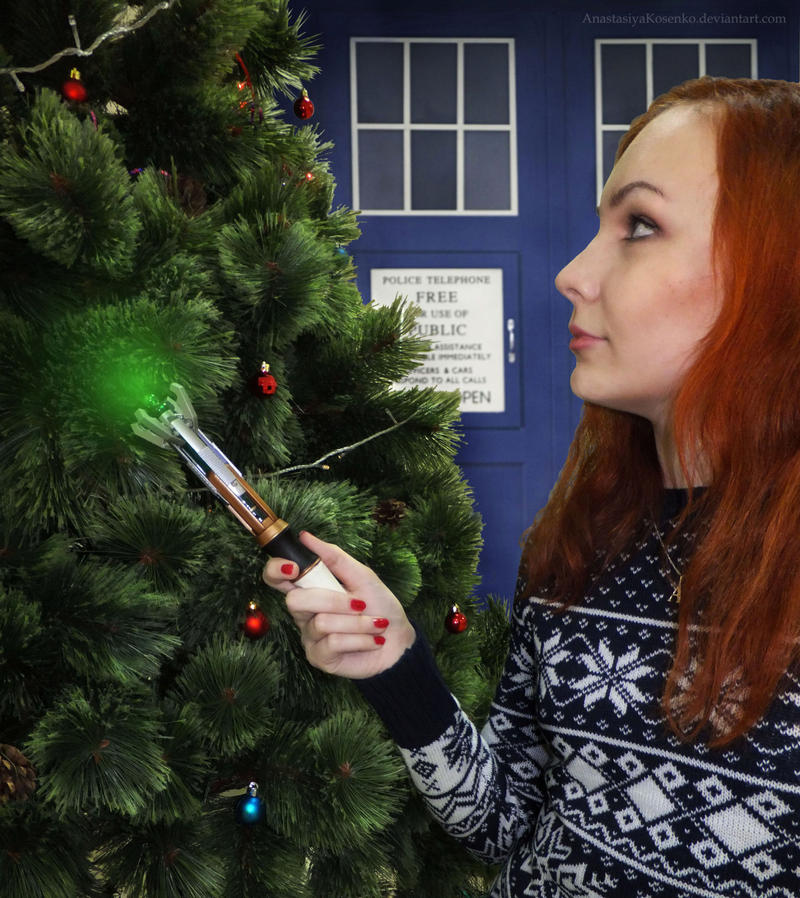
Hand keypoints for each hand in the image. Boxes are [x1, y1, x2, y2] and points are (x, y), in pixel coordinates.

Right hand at [262, 531, 415, 678]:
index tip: (294, 567)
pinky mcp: (319, 657)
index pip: (275, 577)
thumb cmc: (379, 605)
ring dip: (357, 622)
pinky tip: (372, 640)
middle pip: (294, 602)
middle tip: (360, 603)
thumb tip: (304, 536)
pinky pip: (333, 643)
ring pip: (321, 623)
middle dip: (333, 600)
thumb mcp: (361, 575)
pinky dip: (360, 639)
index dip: (276, 570)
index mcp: (309, 588)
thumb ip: (333, 557)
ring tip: (374, 624)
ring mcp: (309, 636)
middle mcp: (304, 612)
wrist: (398, 640)